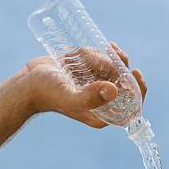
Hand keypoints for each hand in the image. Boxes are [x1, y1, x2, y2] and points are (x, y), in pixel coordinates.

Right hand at [24, 42, 147, 127]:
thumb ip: (90, 97)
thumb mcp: (70, 97)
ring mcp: (96, 87)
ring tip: (87, 56)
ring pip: (116, 69)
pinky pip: (104, 61)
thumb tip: (114, 89)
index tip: (135, 72)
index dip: (139, 89)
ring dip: (106, 57)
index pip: (131, 106)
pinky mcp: (90, 74)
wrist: (29, 82)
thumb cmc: (48, 93)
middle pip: (126, 83)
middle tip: (111, 53)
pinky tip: (83, 53)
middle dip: (121, 65)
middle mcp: (102, 103)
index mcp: (102, 115)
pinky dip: (98, 53)